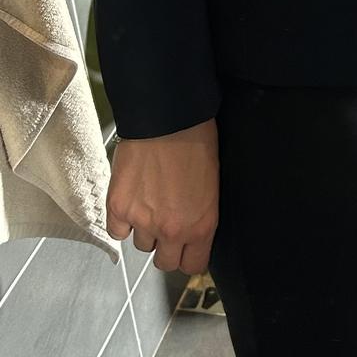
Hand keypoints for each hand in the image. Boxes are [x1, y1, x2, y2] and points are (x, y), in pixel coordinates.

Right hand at [106, 118, 219, 274]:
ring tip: (151, 201)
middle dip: (166, 246)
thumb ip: (200, 215)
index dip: (188, 256)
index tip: (185, 248)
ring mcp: (143, 220)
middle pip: (164, 263)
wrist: (169, 118)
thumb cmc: (197, 141)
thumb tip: (191, 229)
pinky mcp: (118, 207)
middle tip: (166, 224)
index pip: (193, 265)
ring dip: (145, 229)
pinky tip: (132, 200)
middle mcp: (172, 230)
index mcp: (201, 225)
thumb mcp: (212, 185)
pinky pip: (117, 231)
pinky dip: (122, 220)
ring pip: (141, 245)